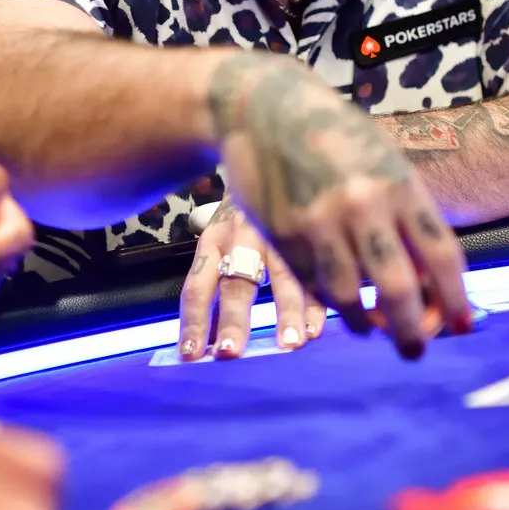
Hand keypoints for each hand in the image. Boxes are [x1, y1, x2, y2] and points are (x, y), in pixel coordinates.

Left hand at [178, 198, 326, 360]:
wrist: (268, 153)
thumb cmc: (241, 216)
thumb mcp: (220, 236)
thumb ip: (216, 279)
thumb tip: (206, 342)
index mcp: (214, 239)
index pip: (197, 286)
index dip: (193, 321)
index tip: (190, 356)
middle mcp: (244, 236)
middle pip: (237, 281)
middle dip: (233, 319)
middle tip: (229, 352)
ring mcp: (280, 233)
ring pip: (284, 275)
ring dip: (287, 313)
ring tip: (290, 345)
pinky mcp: (309, 233)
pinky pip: (315, 271)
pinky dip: (318, 301)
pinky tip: (317, 327)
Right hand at [207, 54, 472, 359]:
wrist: (267, 106)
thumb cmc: (337, 136)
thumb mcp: (384, 162)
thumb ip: (408, 215)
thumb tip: (433, 283)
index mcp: (399, 184)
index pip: (441, 257)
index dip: (456, 301)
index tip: (463, 326)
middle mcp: (363, 205)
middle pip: (398, 290)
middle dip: (412, 331)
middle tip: (415, 349)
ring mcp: (320, 221)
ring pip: (350, 297)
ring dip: (365, 324)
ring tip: (372, 328)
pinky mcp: (283, 233)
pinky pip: (312, 284)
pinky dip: (329, 302)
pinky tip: (338, 302)